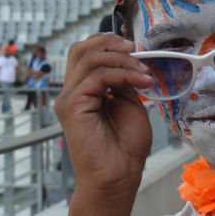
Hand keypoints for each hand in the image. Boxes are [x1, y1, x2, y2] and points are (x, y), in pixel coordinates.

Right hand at [55, 33, 152, 214]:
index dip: (108, 43)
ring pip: (89, 58)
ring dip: (122, 60)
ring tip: (144, 72)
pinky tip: (140, 80)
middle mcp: (73, 91)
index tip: (134, 48)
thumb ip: (122, 80)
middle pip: (80, 49)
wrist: (119, 174)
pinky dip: (123, 73)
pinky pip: (97, 76)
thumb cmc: (125, 146)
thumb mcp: (129, 103)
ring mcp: (70, 97)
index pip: (87, 53)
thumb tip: (127, 61)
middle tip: (134, 48)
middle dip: (109, 42)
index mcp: (84, 90)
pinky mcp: (72, 105)